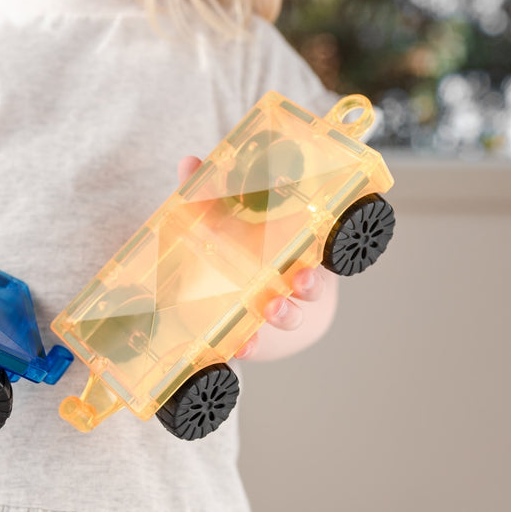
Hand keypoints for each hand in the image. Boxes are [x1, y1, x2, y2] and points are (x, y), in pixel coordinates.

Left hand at [176, 156, 336, 361]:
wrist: (238, 297)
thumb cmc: (240, 250)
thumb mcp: (225, 220)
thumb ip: (209, 195)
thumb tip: (189, 163)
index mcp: (293, 251)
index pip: (316, 248)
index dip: (321, 250)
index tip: (315, 251)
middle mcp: (291, 284)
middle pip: (311, 288)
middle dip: (308, 286)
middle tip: (301, 279)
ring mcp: (275, 311)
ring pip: (290, 318)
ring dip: (284, 316)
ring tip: (271, 312)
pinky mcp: (254, 335)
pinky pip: (255, 345)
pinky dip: (246, 347)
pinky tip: (235, 349)